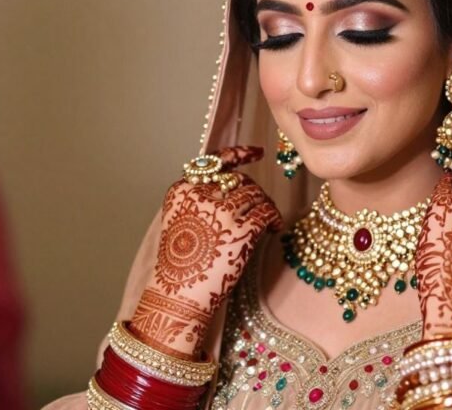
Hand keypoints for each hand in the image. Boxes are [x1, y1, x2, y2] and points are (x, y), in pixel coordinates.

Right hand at [130, 146, 280, 358]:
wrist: (177, 299)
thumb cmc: (179, 270)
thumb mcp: (180, 226)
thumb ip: (200, 204)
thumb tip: (234, 191)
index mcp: (181, 192)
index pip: (214, 164)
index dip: (238, 154)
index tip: (256, 152)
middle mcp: (200, 196)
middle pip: (238, 180)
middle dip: (252, 192)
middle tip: (259, 208)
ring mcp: (221, 212)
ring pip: (255, 194)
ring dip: (265, 205)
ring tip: (266, 222)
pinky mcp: (240, 230)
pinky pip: (266, 212)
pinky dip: (274, 218)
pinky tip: (273, 229)